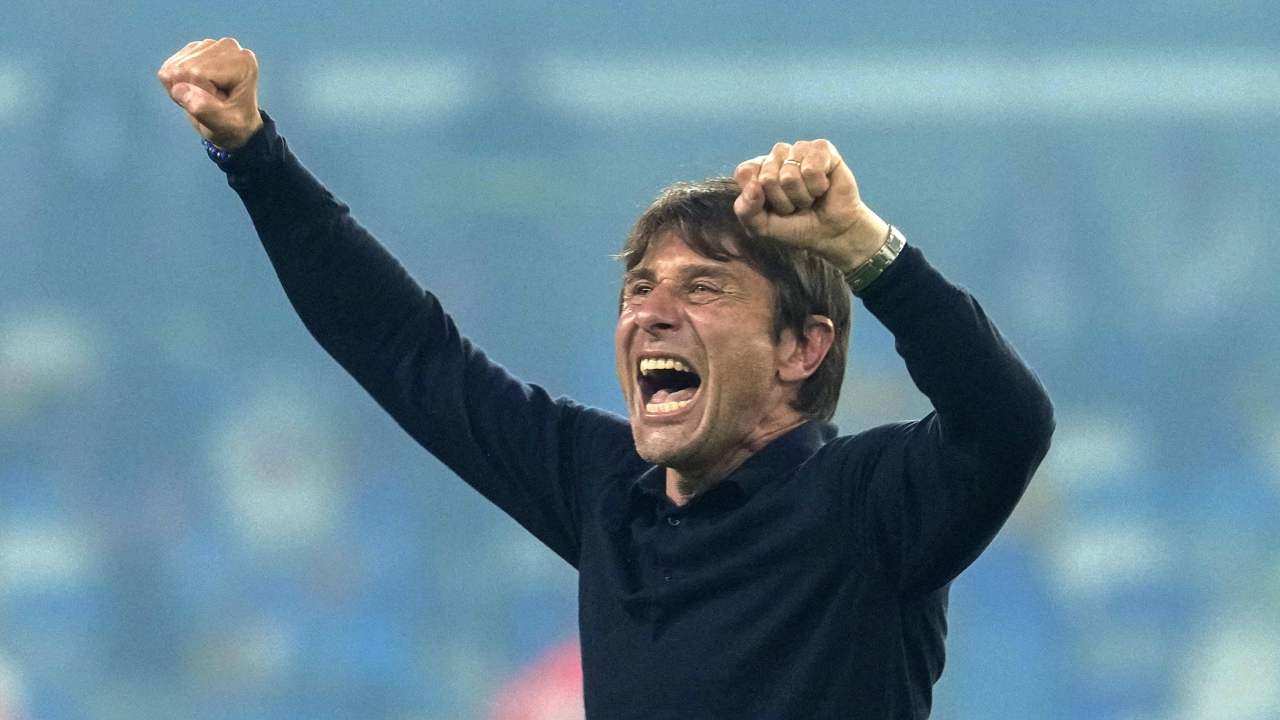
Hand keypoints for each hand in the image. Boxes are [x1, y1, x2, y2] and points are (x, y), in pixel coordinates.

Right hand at [157, 37, 262, 149]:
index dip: (202, 94)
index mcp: (242, 61)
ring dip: (183, 88)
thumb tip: (179, 89)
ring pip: (174, 68)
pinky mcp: (193, 50)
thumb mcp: (224, 125)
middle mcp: (228, 47)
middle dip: (191, 90)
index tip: (221, 103)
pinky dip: (176, 84)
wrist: (234, 125)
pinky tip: (195, 90)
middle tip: (212, 102)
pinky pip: (168, 68)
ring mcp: (209, 45)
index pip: (198, 73)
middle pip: (184, 68)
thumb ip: (204, 109)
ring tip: (206, 97)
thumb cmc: (234, 126)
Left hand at [733, 140, 889, 271]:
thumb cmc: (794, 228)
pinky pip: (811, 168)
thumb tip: (754, 186)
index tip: (772, 207)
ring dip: (801, 196)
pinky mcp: (822, 149)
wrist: (830, 234)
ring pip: (789, 175)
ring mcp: (799, 149)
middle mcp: (777, 155)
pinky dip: (817, 186)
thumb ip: (746, 210)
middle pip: (767, 177)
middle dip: (783, 201)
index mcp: (758, 169)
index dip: (758, 197)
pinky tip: (823, 188)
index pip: (744, 172)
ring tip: (809, 198)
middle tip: (795, 206)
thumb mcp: (761, 228)